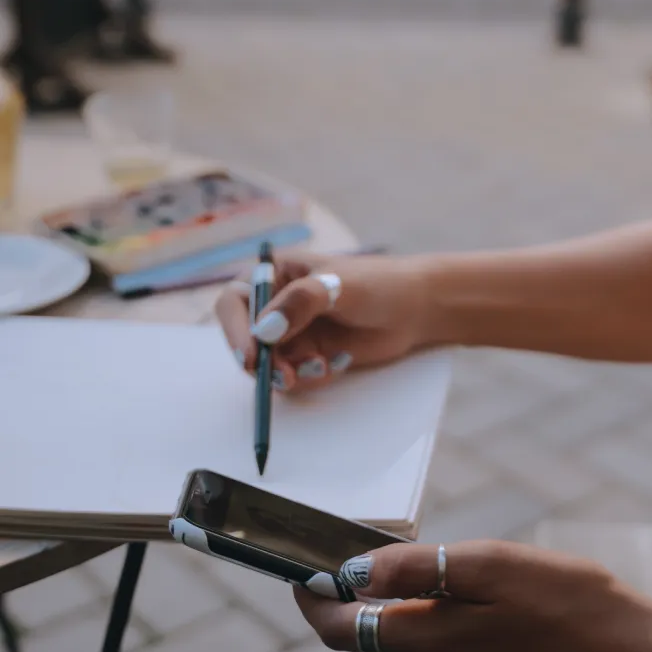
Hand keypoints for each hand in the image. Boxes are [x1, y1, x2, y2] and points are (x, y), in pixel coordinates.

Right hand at [215, 251, 434, 392]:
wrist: (416, 309)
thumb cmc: (378, 284)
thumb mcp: (338, 285)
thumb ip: (300, 302)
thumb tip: (263, 331)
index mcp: (278, 274)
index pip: (236, 300)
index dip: (234, 329)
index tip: (250, 356)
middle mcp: (279, 304)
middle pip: (246, 338)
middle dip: (264, 362)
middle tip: (287, 375)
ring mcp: (294, 332)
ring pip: (269, 363)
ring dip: (288, 373)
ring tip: (321, 369)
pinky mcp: (310, 355)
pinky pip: (293, 376)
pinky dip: (309, 377)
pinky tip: (336, 365)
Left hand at [293, 540, 651, 651]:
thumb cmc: (575, 605)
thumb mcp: (492, 566)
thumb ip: (417, 571)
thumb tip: (354, 570)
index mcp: (429, 644)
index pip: (339, 630)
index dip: (314, 600)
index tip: (303, 572)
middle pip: (388, 637)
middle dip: (389, 598)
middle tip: (416, 554)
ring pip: (432, 651)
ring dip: (442, 616)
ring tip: (501, 585)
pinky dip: (476, 638)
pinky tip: (523, 620)